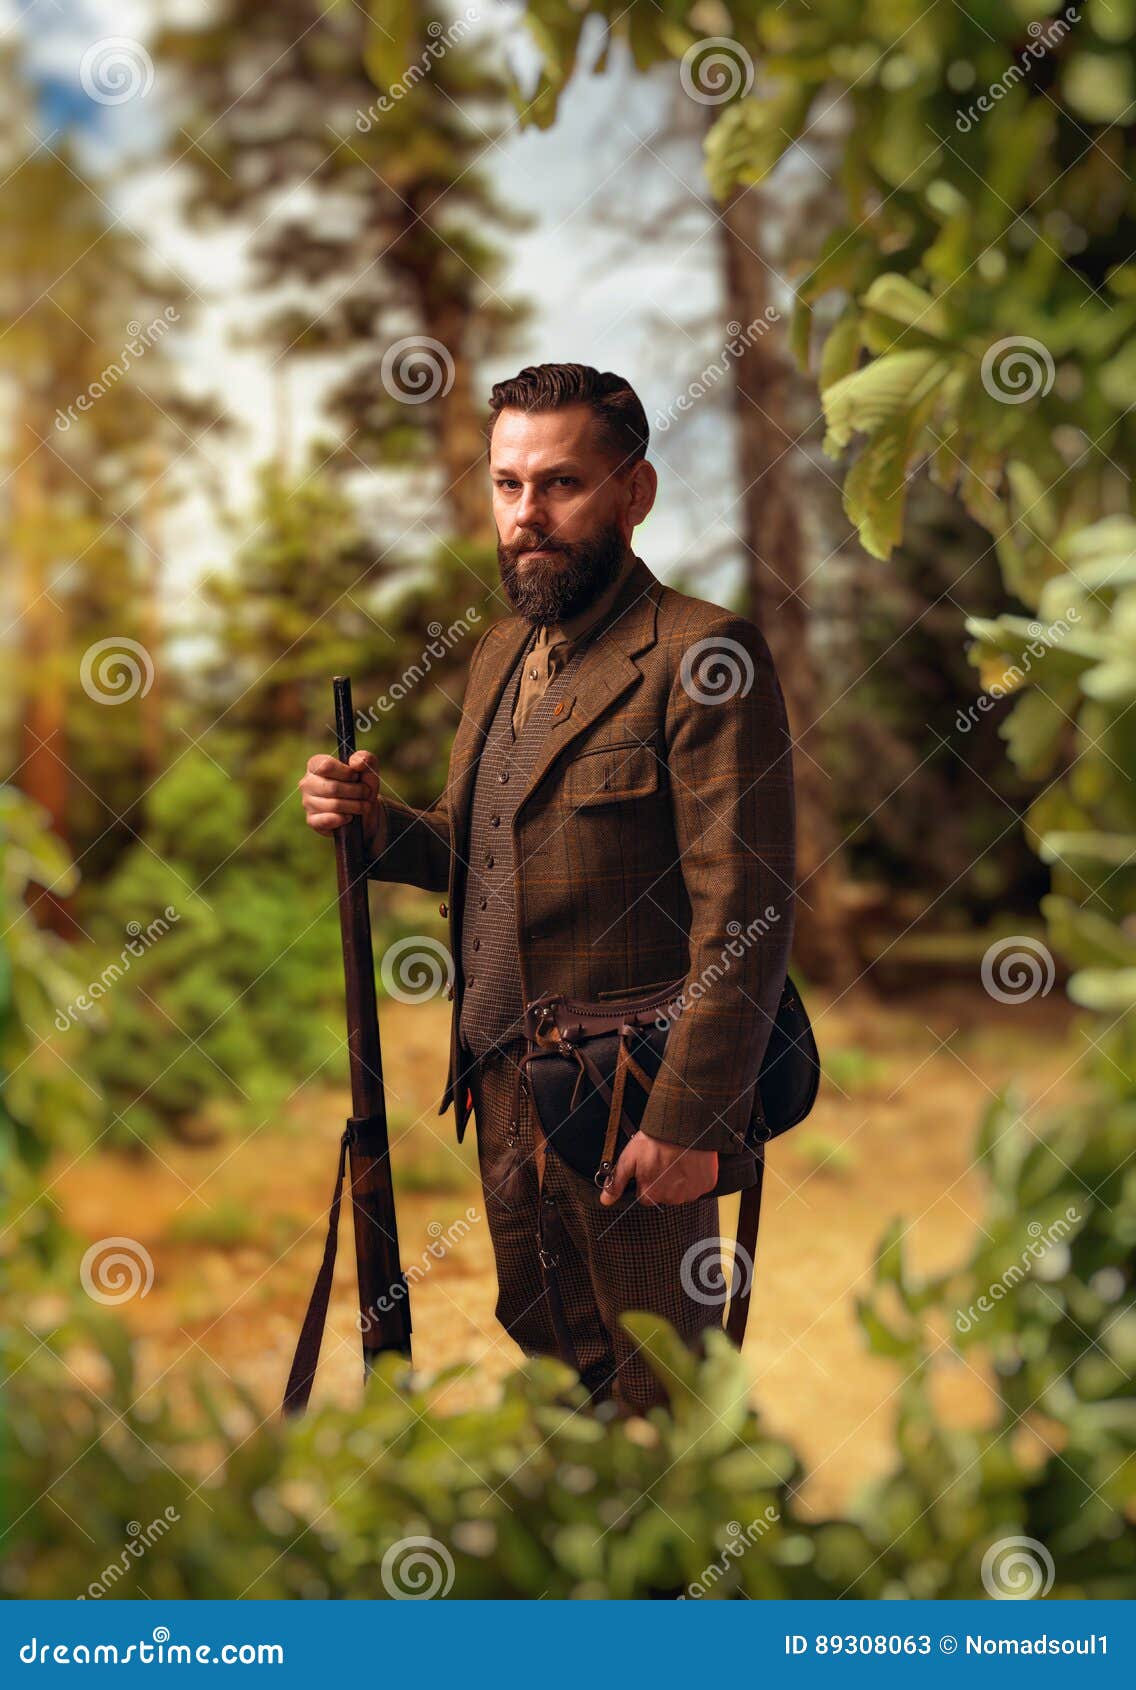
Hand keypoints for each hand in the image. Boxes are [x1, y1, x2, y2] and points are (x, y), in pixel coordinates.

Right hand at [299, 749, 382, 848]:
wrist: (364, 810)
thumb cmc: (362, 785)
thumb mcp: (368, 768)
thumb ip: (364, 758)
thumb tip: (356, 763)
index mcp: (316, 765)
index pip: (326, 766)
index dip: (346, 772)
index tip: (356, 776)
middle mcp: (307, 783)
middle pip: (332, 787)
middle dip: (356, 791)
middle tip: (366, 793)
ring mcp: (307, 802)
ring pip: (333, 805)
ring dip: (355, 806)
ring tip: (363, 805)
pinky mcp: (312, 820)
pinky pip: (327, 820)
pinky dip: (343, 819)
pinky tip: (349, 817)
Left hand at [600, 1132, 717, 1206]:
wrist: (685, 1126)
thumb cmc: (656, 1140)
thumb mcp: (629, 1158)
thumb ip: (616, 1182)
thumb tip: (605, 1200)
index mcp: (651, 1194)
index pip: (645, 1196)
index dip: (646, 1180)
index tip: (649, 1166)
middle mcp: (671, 1199)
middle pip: (663, 1195)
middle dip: (662, 1181)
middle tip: (663, 1160)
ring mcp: (690, 1193)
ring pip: (681, 1192)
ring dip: (678, 1180)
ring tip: (677, 1160)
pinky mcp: (706, 1185)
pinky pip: (698, 1186)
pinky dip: (695, 1177)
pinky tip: (690, 1162)